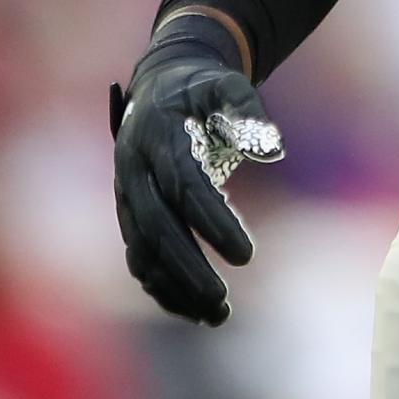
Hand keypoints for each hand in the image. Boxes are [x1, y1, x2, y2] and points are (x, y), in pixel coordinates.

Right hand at [110, 12, 282, 325]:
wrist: (160, 88)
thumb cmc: (202, 90)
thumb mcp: (225, 83)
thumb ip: (245, 108)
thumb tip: (272, 145)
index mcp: (155, 134)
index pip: (183, 185)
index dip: (212, 221)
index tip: (247, 256)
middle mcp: (133, 167)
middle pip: (155, 226)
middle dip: (186, 266)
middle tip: (223, 299)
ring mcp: (126, 195)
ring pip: (142, 250)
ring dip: (175, 287)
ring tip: (218, 315)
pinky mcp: (130, 215)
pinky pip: (139, 259)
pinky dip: (163, 289)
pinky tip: (196, 313)